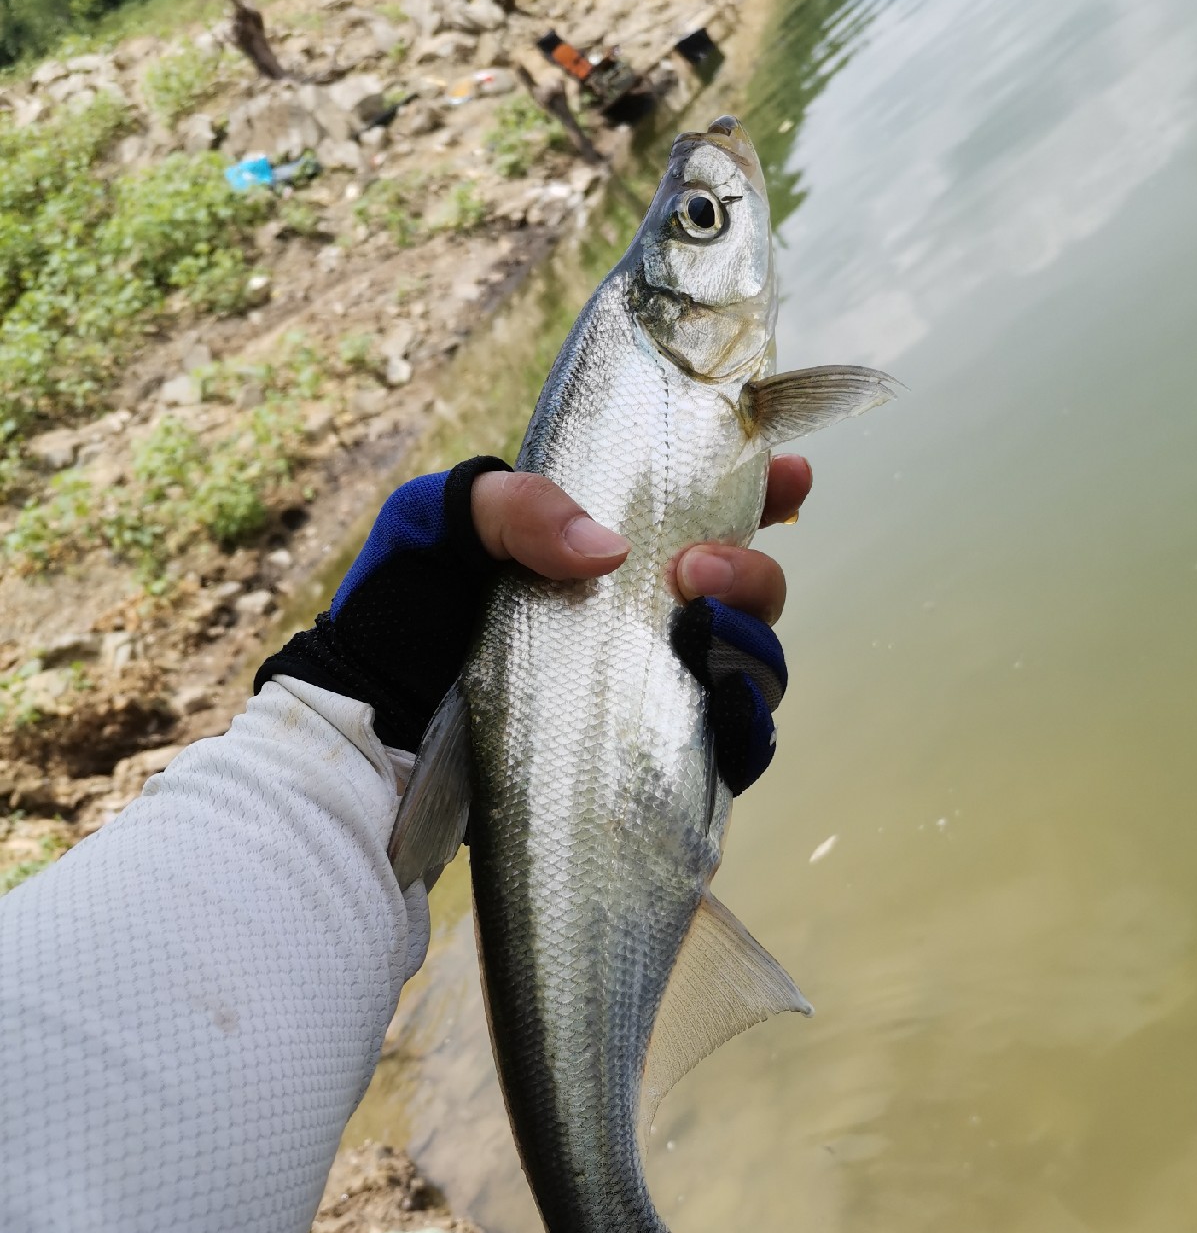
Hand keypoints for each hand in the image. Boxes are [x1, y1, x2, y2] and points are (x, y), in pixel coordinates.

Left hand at [256, 454, 810, 757]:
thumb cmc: (400, 615)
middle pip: (749, 590)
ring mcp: (653, 688)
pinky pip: (735, 744)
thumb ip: (519, 509)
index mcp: (605, 549)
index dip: (763, 488)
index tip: (791, 475)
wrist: (369, 731)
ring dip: (752, 640)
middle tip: (696, 570)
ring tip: (698, 630)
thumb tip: (612, 552)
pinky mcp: (653, 758)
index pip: (705, 509)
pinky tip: (723, 707)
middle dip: (753, 570)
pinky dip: (746, 726)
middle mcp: (642, 618)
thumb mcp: (440, 526)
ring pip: (753, 663)